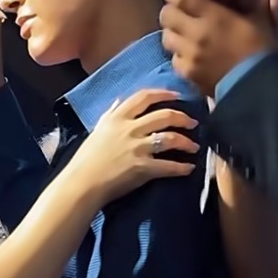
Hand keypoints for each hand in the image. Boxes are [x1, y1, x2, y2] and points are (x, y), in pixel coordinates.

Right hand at [68, 88, 200, 205]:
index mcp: (117, 118)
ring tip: (194, 146)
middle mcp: (129, 129)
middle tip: (193, 123)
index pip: (144, 97)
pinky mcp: (143, 168)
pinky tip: (190, 168)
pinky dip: (182, 167)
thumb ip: (111, 114)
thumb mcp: (98, 130)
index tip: (176, 95)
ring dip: (187, 142)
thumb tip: (119, 101)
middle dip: (182, 117)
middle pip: (164, 115)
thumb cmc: (87, 158)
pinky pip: (169, 166)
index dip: (164, 93)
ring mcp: (137, 148)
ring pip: (171, 138)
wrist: (82, 183)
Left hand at [160, 0, 277, 95]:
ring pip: (167, 36)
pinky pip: (174, 57)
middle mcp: (195, 35)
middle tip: (183, 9)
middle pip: (166, 14)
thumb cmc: (264, 52)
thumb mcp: (268, 22)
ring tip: (186, 30)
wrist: (259, 90)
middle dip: (173, 8)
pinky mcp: (187, 73)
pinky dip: (180, 52)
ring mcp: (188, 56)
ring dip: (174, 31)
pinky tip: (191, 51)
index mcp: (214, 17)